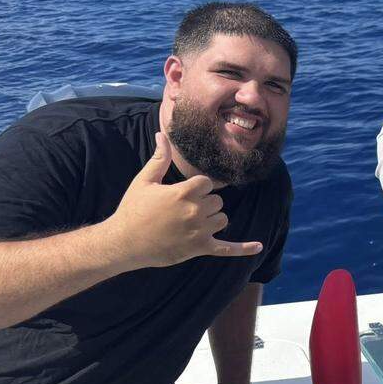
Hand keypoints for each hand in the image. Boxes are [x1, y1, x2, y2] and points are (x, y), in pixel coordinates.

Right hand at [106, 133, 263, 268]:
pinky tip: (259, 246)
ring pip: (222, 219)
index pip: (208, 183)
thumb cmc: (133, 209)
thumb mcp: (145, 181)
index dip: (197, 187)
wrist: (123, 242)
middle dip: (204, 203)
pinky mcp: (200, 248)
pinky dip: (243, 249)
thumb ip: (160, 158)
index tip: (182, 194)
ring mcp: (199, 232)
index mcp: (183, 193)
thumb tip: (163, 135)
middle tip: (180, 211)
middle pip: (217, 201)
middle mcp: (195, 212)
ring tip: (189, 223)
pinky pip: (227, 248)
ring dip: (212, 219)